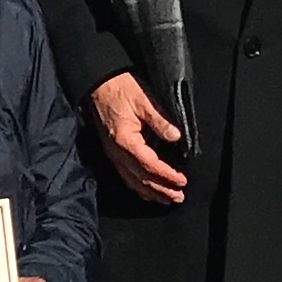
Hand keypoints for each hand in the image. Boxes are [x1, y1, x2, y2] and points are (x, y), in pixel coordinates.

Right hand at [90, 72, 189, 202]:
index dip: (167, 176)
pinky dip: (138, 185)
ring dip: (150, 192)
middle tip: (178, 197)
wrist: (98, 83)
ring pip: (132, 181)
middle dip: (161, 190)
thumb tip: (176, 137)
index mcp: (126, 141)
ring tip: (166, 199)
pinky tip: (146, 189)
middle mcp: (117, 152)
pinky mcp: (112, 151)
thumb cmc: (120, 88)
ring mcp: (112, 153)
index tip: (182, 181)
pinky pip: (125, 175)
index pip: (150, 166)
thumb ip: (160, 121)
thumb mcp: (144, 100)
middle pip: (141, 179)